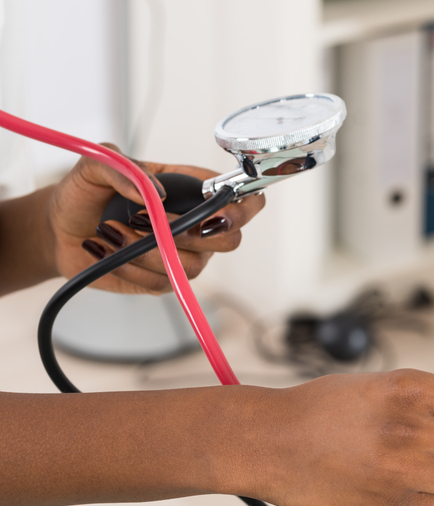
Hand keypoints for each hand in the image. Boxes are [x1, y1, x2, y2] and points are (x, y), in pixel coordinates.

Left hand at [48, 144, 264, 294]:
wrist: (60, 228)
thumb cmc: (85, 193)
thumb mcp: (97, 164)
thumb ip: (125, 168)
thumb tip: (155, 196)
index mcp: (194, 190)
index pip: (244, 199)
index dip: (242, 207)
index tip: (213, 211)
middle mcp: (198, 225)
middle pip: (230, 240)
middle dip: (192, 234)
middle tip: (149, 222)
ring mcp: (185, 255)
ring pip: (191, 266)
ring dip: (147, 251)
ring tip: (109, 231)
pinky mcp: (164, 280)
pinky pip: (163, 283)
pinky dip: (129, 267)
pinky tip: (106, 250)